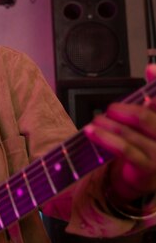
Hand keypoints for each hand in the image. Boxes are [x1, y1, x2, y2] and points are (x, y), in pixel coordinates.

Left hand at [85, 64, 155, 203]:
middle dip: (123, 110)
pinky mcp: (149, 166)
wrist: (148, 174)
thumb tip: (152, 68)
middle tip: (110, 109)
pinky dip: (105, 138)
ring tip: (97, 121)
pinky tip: (93, 132)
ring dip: (108, 124)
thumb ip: (152, 94)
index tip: (149, 69)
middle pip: (145, 116)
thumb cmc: (148, 141)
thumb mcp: (150, 118)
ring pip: (131, 132)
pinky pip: (124, 149)